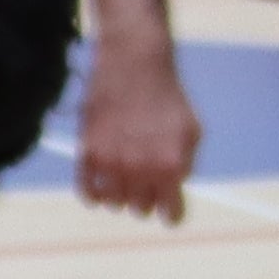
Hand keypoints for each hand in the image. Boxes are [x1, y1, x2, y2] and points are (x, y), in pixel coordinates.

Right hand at [74, 31, 201, 221]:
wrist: (135, 64)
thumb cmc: (166, 97)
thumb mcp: (191, 131)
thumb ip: (184, 165)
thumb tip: (173, 192)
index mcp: (170, 165)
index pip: (171, 214)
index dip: (171, 212)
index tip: (167, 209)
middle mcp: (140, 168)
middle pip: (140, 209)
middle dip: (146, 197)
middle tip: (146, 178)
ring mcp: (111, 161)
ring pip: (114, 204)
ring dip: (121, 194)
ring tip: (125, 175)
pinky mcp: (88, 152)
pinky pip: (87, 192)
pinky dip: (94, 194)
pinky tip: (101, 185)